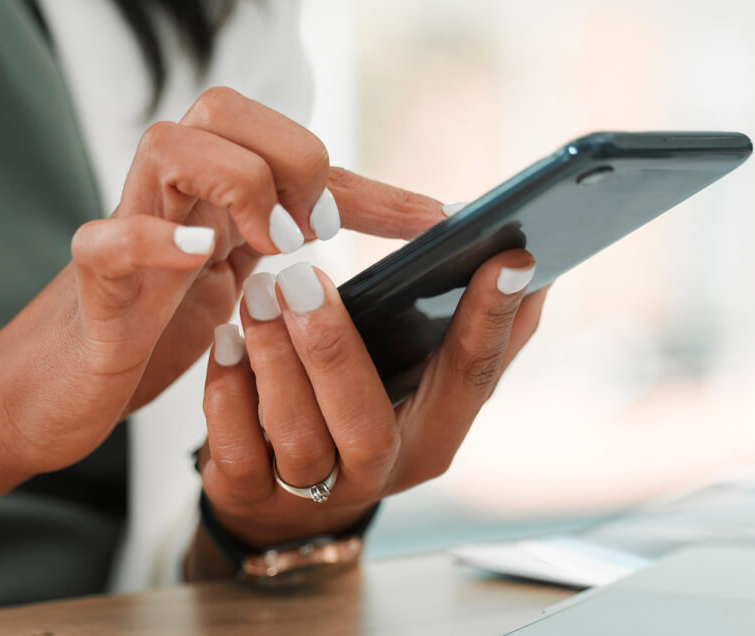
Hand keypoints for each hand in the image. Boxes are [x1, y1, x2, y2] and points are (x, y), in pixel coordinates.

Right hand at [0, 88, 444, 473]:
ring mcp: (126, 230)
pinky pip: (107, 238)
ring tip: (268, 246)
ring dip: (235, 184)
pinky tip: (202, 257)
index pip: (295, 152)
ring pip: (167, 144)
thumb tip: (404, 240)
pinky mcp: (91, 285)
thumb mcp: (244, 291)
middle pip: (222, 109)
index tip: (433, 222)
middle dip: (289, 158)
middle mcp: (170, 196)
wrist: (58, 392)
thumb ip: (300, 257)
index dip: (372, 186)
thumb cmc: (152, 331)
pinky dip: (154, 239)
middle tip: (314, 235)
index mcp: (214, 195)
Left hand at [195, 217, 548, 548]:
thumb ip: (469, 333)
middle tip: (304, 276)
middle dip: (333, 349)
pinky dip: (228, 392)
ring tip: (260, 294)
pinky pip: (238, 452)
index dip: (492, 323)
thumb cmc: (354, 408)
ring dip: (275, 360)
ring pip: (298, 437)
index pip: (472, 379)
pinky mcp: (250, 496)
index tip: (507, 259)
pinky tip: (226, 341)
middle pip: (367, 424)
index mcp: (434, 433)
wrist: (279, 496)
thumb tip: (527, 268)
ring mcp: (313, 493)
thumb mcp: (418, 380)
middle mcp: (381, 471)